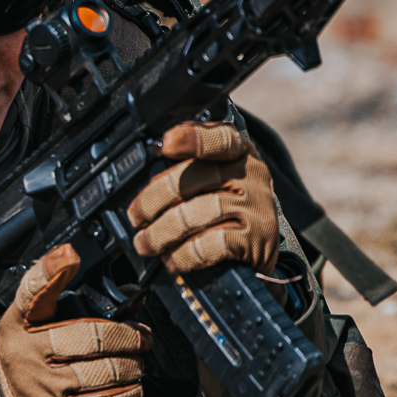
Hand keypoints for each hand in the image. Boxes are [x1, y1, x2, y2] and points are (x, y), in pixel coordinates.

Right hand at [0, 244, 149, 396]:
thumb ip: (62, 309)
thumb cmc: (25, 365)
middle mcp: (28, 353)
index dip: (51, 271)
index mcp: (19, 324)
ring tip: (136, 364)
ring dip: (132, 367)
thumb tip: (127, 297)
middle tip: (141, 338)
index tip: (69, 254)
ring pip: (105, 371)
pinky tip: (132, 390)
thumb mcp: (27, 330)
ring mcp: (44, 387)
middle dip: (127, 337)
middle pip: (90, 337)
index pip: (32, 292)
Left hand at [125, 121, 280, 274]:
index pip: (219, 138)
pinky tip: (173, 258)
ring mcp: (257, 206)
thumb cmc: (227, 208)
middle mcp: (252, 174)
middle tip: (136, 217)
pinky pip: (209, 245)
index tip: (165, 143)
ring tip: (145, 244)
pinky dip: (184, 254)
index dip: (192, 138)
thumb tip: (152, 161)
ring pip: (194, 215)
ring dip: (160, 233)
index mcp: (239, 152)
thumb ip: (189, 165)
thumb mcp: (216, 178)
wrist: (260, 249)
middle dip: (153, 201)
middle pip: (192, 179)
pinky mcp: (256, 239)